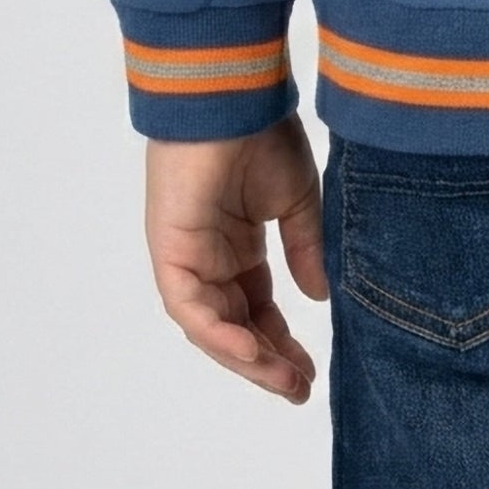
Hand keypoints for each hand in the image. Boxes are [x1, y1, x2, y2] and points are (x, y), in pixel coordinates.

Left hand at [143, 113, 327, 402]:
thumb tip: (317, 298)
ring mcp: (187, 258)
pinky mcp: (171, 253)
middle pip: (236, 326)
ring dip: (248, 358)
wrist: (232, 98)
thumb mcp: (298, 200)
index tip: (311, 369)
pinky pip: (192, 309)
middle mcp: (209, 258)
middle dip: (268, 361)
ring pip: (213, 327)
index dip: (283, 340)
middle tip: (300, 389)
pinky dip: (220, 334)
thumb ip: (305, 249)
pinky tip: (251, 351)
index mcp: (237, 245)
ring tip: (285, 381)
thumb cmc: (262, 134)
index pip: (258, 307)